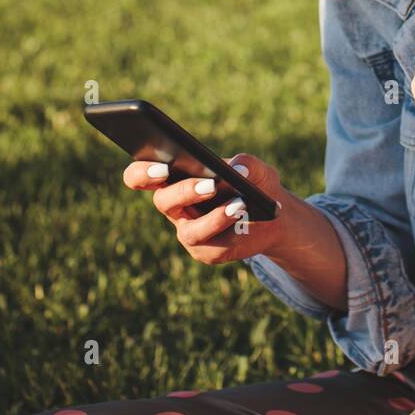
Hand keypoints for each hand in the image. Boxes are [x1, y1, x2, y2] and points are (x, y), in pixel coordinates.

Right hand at [122, 152, 291, 265]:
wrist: (274, 218)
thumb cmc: (256, 185)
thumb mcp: (258, 169)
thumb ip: (249, 163)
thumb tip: (237, 168)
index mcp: (175, 178)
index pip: (141, 176)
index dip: (143, 172)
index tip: (162, 166)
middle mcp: (176, 206)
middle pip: (162, 200)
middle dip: (183, 191)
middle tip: (209, 185)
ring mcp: (188, 230)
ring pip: (188, 229)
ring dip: (213, 218)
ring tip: (238, 203)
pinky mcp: (204, 250)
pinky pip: (209, 245)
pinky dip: (226, 227)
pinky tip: (240, 213)